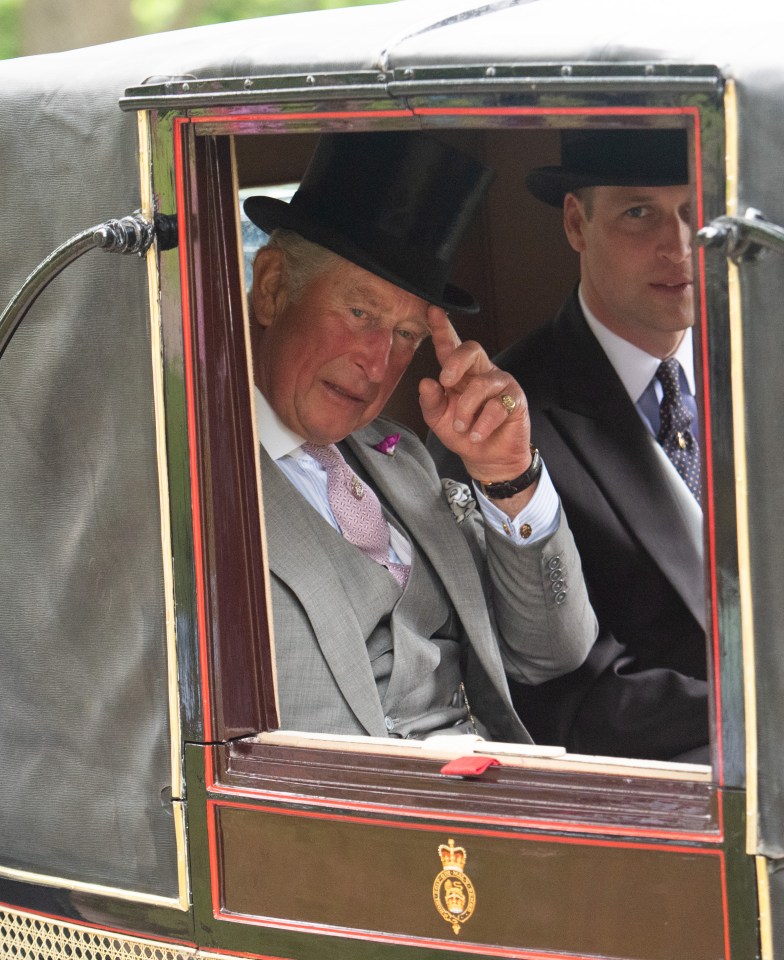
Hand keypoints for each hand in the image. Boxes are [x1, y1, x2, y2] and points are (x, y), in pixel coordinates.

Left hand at [419, 307, 535, 507]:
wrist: (488, 459)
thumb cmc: (464, 434)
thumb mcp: (439, 420)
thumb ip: (431, 402)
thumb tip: (426, 382)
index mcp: (460, 374)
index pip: (451, 346)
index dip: (442, 328)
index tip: (432, 312)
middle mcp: (481, 373)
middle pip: (472, 349)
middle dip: (456, 362)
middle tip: (445, 382)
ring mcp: (500, 384)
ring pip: (482, 385)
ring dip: (467, 410)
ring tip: (463, 428)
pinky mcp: (515, 400)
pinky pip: (497, 406)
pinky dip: (483, 424)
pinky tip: (477, 434)